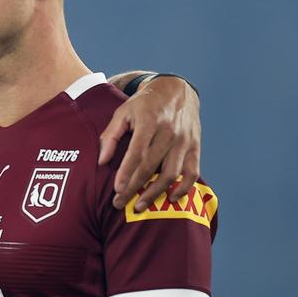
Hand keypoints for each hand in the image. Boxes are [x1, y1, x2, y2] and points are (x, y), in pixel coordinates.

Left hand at [99, 76, 200, 210]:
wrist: (175, 91)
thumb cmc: (143, 105)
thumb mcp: (122, 112)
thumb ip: (110, 136)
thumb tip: (102, 161)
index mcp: (149, 121)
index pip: (137, 152)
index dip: (126, 173)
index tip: (116, 190)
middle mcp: (169, 132)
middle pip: (151, 167)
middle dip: (134, 188)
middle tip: (120, 203)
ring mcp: (184, 141)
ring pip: (171, 174)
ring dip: (155, 193)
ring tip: (139, 205)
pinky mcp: (195, 147)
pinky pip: (192, 172)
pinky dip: (183, 188)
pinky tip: (170, 198)